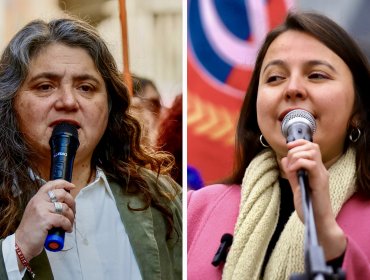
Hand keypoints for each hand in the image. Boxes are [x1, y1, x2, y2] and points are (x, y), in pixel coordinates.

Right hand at [15, 180, 75, 261]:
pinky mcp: (45, 219)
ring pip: (65, 208)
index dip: (64, 183)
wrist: (21, 244)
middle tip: (73, 212)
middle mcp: (39, 201)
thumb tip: (64, 201)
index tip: (72, 186)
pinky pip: (63, 219)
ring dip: (71, 217)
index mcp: (37, 198)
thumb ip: (47, 204)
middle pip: (62, 194)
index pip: (51, 184)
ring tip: (70, 224)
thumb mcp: (37, 212)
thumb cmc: (32, 230)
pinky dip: (68, 225)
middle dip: (72, 203)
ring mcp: (41, 209)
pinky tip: (67, 229)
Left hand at [280, 139, 346, 259]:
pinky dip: (298, 164)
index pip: (311, 146)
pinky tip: (292, 173)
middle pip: (312, 146)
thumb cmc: (309, 207)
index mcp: (316, 170)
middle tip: (288, 163)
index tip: (288, 147)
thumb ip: (291, 173)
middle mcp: (321, 170)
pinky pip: (311, 164)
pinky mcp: (320, 182)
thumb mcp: (296, 187)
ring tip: (290, 169)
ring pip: (312, 152)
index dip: (299, 143)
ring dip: (296, 156)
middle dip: (295, 149)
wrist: (318, 223)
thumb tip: (284, 159)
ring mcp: (322, 175)